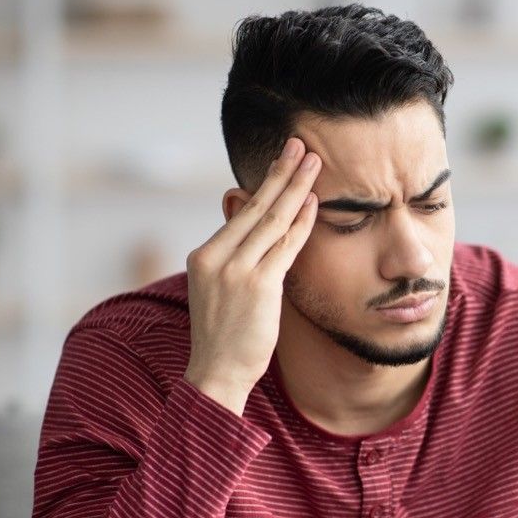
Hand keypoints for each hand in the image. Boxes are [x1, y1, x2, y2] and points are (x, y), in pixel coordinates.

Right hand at [184, 136, 321, 414]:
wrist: (217, 374)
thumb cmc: (224, 337)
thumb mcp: (221, 291)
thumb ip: (236, 260)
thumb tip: (256, 234)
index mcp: (203, 255)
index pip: (240, 213)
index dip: (264, 185)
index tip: (282, 161)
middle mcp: (215, 257)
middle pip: (254, 206)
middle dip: (280, 172)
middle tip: (300, 144)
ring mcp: (236, 271)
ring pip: (271, 221)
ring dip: (295, 187)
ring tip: (314, 162)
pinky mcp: (258, 286)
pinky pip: (285, 247)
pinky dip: (301, 223)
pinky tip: (313, 202)